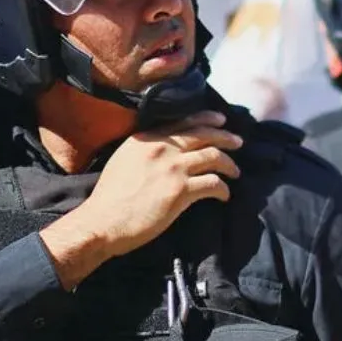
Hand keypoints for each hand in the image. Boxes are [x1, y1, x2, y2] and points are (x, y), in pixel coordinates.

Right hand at [40, 111, 242, 287]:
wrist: (103, 221)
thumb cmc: (109, 197)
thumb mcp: (125, 159)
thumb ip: (147, 149)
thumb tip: (166, 150)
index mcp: (148, 138)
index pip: (183, 122)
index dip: (206, 119)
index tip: (220, 121)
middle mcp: (163, 148)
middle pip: (204, 135)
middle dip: (225, 137)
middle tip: (238, 142)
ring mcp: (174, 168)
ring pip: (213, 156)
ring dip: (229, 164)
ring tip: (235, 172)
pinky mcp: (181, 191)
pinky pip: (213, 184)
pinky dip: (223, 189)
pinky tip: (224, 195)